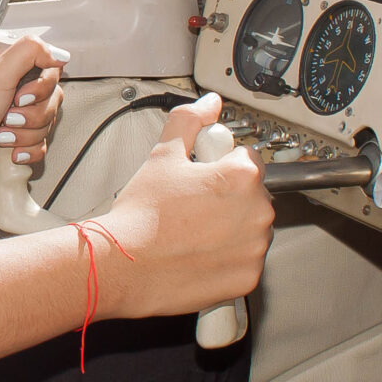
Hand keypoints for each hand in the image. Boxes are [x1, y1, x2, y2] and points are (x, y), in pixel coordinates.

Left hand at [0, 35, 68, 193]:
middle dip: (33, 115)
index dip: (42, 87)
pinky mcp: (16, 136)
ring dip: (25, 135)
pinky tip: (9, 150)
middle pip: (52, 99)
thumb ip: (30, 51)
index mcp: (8, 63)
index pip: (50, 68)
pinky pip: (41, 144)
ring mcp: (15, 112)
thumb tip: (59, 53)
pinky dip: (27, 151)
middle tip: (7, 116)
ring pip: (47, 123)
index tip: (21, 96)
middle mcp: (13, 84)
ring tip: (0, 134)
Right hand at [93, 95, 273, 319]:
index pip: (249, 160)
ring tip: (193, 231)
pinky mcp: (248, 278)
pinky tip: (199, 255)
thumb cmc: (142, 215)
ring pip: (251, 229)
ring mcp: (255, 248)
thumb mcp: (163, 155)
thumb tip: (208, 104)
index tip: (203, 178)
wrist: (124, 265)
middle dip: (229, 198)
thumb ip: (190, 121)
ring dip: (232, 229)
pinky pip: (246, 261)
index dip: (222, 166)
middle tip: (193, 206)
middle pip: (253, 196)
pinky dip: (228, 260)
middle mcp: (257, 212)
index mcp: (242, 176)